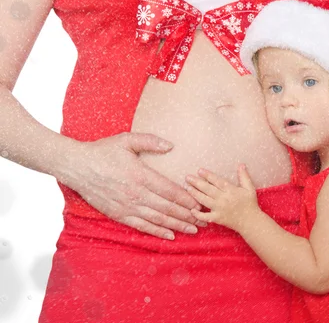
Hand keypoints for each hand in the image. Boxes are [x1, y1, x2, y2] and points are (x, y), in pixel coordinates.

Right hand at [57, 132, 203, 239]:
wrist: (76, 166)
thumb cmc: (103, 151)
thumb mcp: (127, 140)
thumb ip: (150, 141)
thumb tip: (171, 146)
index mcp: (140, 175)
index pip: (170, 191)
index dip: (187, 199)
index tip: (201, 204)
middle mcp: (136, 194)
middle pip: (168, 208)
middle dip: (188, 215)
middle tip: (205, 220)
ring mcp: (126, 206)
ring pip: (157, 219)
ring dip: (177, 225)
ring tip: (194, 230)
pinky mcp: (118, 214)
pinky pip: (141, 226)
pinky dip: (157, 232)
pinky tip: (170, 235)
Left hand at [184, 164, 259, 232]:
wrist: (251, 221)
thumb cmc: (250, 204)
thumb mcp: (249, 188)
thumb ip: (244, 176)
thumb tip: (241, 165)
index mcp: (231, 190)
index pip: (217, 181)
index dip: (208, 175)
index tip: (199, 170)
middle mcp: (223, 199)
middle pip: (207, 189)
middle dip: (196, 183)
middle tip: (187, 177)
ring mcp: (219, 209)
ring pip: (204, 200)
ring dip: (194, 194)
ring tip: (187, 187)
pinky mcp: (217, 218)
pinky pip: (205, 216)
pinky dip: (198, 214)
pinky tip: (191, 209)